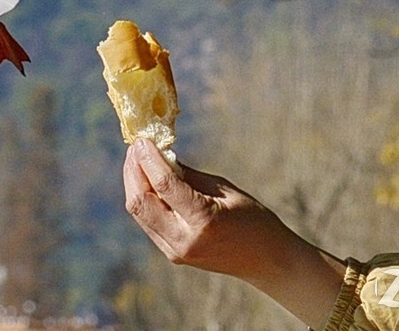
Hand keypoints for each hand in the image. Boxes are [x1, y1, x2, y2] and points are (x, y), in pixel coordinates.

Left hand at [122, 138, 344, 327]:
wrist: (265, 260)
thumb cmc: (252, 218)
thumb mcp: (223, 189)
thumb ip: (187, 175)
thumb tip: (159, 153)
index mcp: (204, 221)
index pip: (164, 185)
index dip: (148, 159)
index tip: (142, 139)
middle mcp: (184, 240)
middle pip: (141, 202)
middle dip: (133, 170)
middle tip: (135, 146)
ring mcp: (175, 251)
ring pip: (139, 212)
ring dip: (132, 183)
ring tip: (136, 158)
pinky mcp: (171, 254)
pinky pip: (146, 221)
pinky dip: (141, 198)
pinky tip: (143, 179)